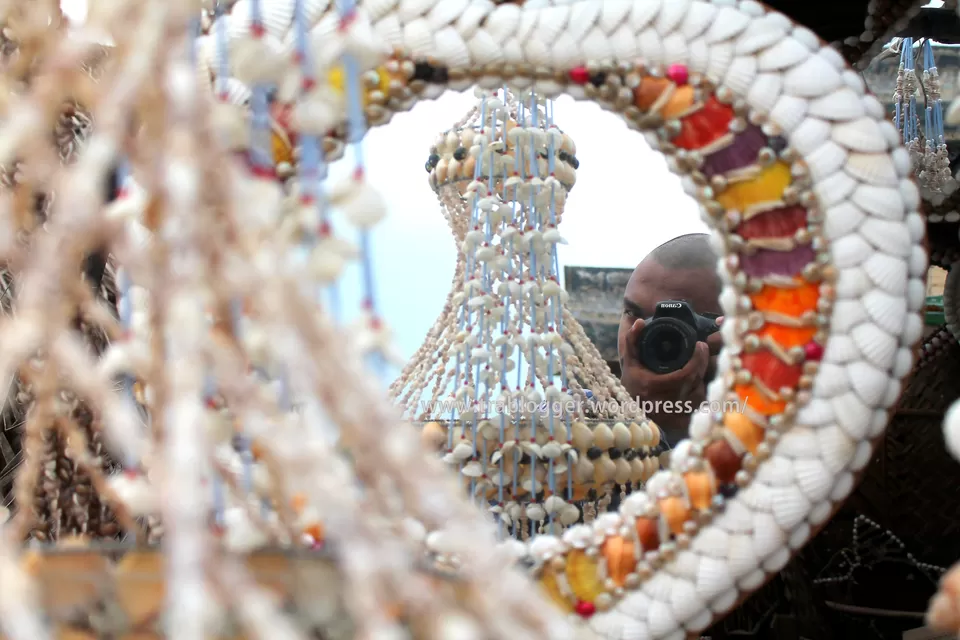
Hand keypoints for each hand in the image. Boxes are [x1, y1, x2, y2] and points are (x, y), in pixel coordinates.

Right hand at [618, 317, 723, 434]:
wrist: (632, 410)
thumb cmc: (632, 385)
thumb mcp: (629, 362)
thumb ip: (632, 341)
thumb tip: (639, 322)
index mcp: (653, 386)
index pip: (685, 374)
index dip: (697, 359)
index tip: (699, 345)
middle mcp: (665, 402)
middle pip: (695, 381)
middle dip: (702, 363)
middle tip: (702, 349)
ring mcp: (674, 413)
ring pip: (699, 393)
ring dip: (701, 378)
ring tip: (699, 364)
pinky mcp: (681, 420)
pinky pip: (698, 404)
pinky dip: (699, 391)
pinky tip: (697, 382)